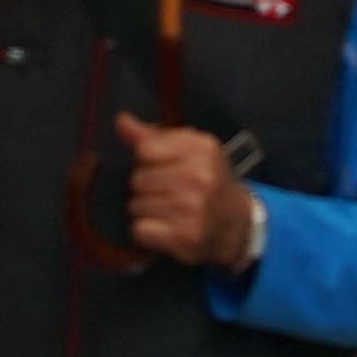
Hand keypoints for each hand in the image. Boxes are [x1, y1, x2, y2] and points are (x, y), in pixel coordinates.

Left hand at [112, 115, 258, 272]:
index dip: (146, 161)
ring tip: (166, 211)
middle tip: (165, 193)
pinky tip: (164, 228)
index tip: (161, 167)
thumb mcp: (188, 149)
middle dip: (145, 188)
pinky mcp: (186, 236)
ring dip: (145, 210)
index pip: (144, 151)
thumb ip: (151, 136)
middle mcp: (200, 176)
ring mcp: (194, 208)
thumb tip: (120, 120)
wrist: (236, 221)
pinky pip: (140, 229)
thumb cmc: (206, 179)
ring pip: (136, 205)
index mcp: (201, 147)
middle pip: (138, 179)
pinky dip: (146, 232)